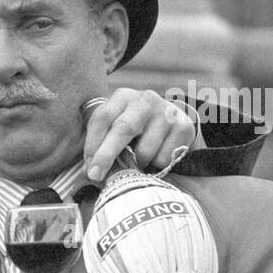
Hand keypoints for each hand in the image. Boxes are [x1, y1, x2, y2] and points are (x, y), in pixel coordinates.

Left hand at [83, 89, 198, 181]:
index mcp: (122, 97)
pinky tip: (157, 155)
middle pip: (123, 129)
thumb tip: (88, 173)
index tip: (88, 168)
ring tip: (138, 160)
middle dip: (106, 155)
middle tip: (95, 175)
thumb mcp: (114, 128)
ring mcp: (167, 112)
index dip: (93, 144)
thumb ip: (99, 145)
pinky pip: (163, 158)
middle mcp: (145, 100)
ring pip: (144, 150)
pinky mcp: (183, 126)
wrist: (172, 123)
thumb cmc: (134, 130)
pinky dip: (156, 165)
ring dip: (136, 164)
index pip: (103, 118)